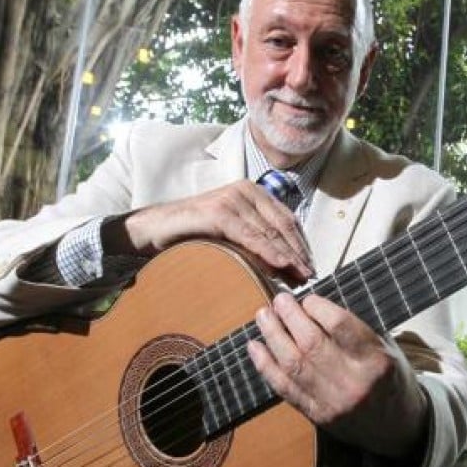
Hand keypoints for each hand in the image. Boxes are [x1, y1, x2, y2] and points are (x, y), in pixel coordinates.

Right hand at [103, 180, 313, 283]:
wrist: (154, 229)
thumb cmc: (194, 234)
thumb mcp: (233, 236)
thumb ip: (257, 242)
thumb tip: (288, 267)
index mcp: (253, 193)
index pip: (287, 219)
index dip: (301, 244)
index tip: (311, 266)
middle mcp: (246, 191)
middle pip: (282, 225)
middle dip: (299, 252)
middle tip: (311, 276)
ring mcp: (233, 199)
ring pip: (269, 231)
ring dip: (289, 255)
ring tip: (301, 276)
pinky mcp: (220, 212)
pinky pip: (250, 235)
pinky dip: (268, 251)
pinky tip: (282, 265)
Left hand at [247, 292, 428, 458]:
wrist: (397, 428)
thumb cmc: (392, 381)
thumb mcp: (388, 349)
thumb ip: (356, 329)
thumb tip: (316, 305)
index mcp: (376, 361)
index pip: (339, 326)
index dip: (317, 307)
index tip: (308, 298)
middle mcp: (353, 382)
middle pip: (311, 343)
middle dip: (290, 317)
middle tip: (279, 300)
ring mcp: (332, 402)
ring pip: (294, 364)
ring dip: (273, 336)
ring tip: (263, 316)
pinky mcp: (317, 415)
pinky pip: (285, 388)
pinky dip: (266, 366)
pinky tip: (255, 347)